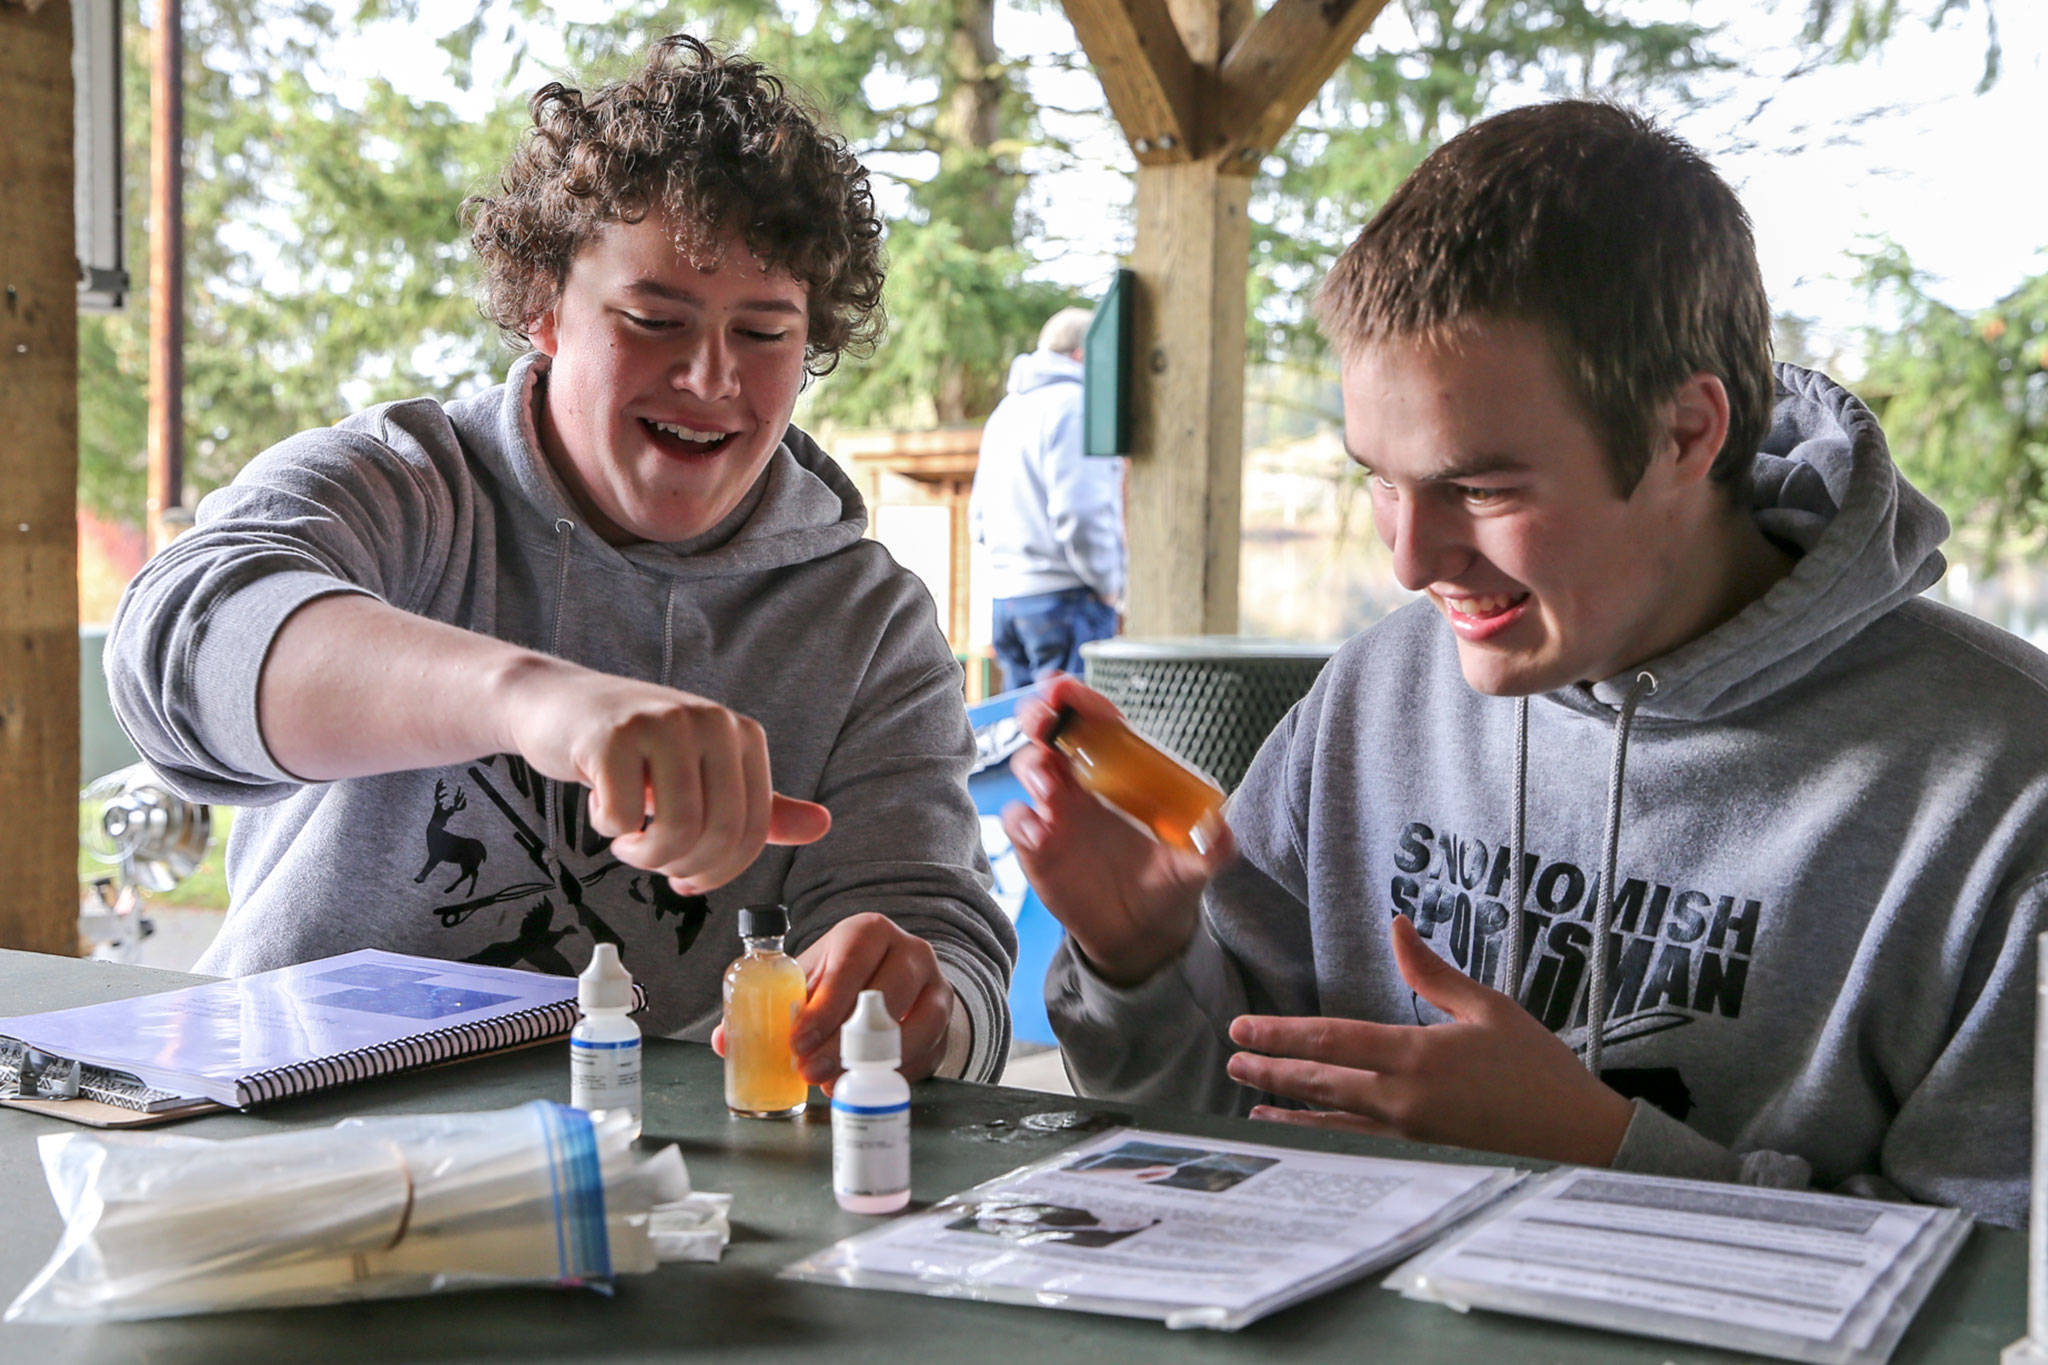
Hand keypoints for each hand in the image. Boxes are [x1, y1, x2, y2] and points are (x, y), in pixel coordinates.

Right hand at [494, 656, 830, 892]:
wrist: (557, 703)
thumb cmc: (633, 749)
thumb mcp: (702, 774)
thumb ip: (758, 806)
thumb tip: (821, 826)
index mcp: (743, 735)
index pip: (752, 830)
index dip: (718, 872)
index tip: (687, 879)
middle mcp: (712, 722)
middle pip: (718, 834)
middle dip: (680, 867)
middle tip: (650, 859)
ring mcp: (665, 723)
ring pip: (677, 829)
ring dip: (645, 855)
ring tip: (628, 841)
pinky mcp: (615, 734)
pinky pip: (623, 815)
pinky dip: (609, 828)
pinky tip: (602, 807)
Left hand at [713, 912, 952, 1088]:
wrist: (891, 976)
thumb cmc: (841, 976)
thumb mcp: (808, 978)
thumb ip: (767, 1004)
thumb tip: (723, 1040)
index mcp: (869, 931)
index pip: (850, 965)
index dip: (823, 1007)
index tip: (796, 1041)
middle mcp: (910, 951)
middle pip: (884, 997)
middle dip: (842, 1041)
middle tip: (808, 1071)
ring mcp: (936, 985)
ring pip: (915, 1026)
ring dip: (871, 1061)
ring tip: (831, 1082)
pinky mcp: (946, 1021)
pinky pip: (926, 1052)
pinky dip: (892, 1074)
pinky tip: (861, 1083)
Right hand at [1003, 676, 1233, 985]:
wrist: (1141, 931)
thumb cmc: (1170, 880)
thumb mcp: (1198, 864)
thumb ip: (1214, 847)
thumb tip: (1222, 829)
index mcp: (1122, 770)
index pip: (1099, 722)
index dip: (1080, 700)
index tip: (1063, 688)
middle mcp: (1083, 781)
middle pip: (1051, 732)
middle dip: (1040, 716)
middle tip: (1043, 718)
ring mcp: (1057, 810)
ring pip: (1030, 767)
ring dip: (1033, 767)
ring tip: (1051, 789)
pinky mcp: (1037, 844)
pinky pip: (1017, 819)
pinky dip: (1022, 820)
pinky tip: (1040, 834)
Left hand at [1225, 914, 1633, 1165]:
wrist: (1582, 1139)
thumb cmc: (1539, 1070)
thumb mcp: (1488, 1009)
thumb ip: (1432, 972)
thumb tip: (1396, 927)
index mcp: (1417, 1055)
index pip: (1331, 1041)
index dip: (1281, 1036)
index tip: (1243, 1031)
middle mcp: (1403, 1100)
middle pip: (1320, 1084)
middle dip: (1271, 1072)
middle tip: (1234, 1062)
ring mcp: (1408, 1137)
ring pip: (1330, 1121)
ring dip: (1287, 1111)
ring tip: (1252, 1103)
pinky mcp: (1420, 1159)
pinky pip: (1357, 1146)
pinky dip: (1322, 1138)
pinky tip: (1304, 1134)